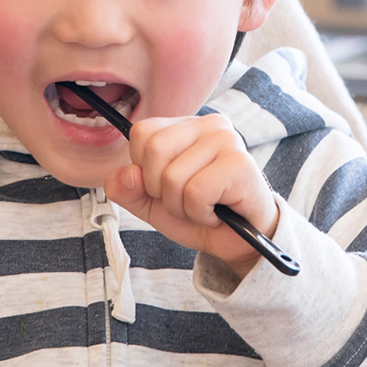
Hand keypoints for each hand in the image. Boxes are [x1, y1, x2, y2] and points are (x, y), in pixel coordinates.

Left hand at [105, 113, 279, 275]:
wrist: (240, 242)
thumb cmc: (201, 213)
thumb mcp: (153, 203)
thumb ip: (128, 189)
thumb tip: (125, 175)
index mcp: (186, 125)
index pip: (141, 133)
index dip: (145, 170)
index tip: (170, 186)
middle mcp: (209, 124)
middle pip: (153, 151)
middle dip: (162, 191)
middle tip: (187, 201)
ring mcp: (227, 141)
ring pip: (172, 178)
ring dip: (182, 207)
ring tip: (205, 208)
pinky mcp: (240, 164)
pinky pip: (195, 194)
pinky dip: (200, 214)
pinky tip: (217, 213)